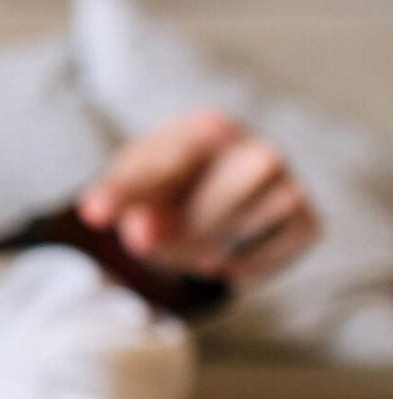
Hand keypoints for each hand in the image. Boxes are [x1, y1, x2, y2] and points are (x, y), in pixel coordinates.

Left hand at [78, 108, 318, 289]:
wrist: (216, 186)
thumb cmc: (169, 178)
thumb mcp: (134, 175)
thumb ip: (120, 193)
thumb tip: (98, 212)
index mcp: (211, 129)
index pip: (168, 165)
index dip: (128, 193)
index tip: (92, 213)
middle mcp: (260, 152)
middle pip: (205, 214)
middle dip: (168, 236)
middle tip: (144, 241)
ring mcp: (290, 187)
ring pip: (228, 245)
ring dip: (194, 256)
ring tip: (188, 239)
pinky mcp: (307, 225)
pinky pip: (254, 265)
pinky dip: (230, 269)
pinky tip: (223, 249)